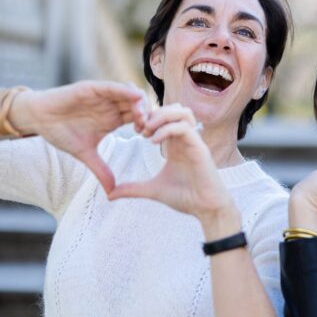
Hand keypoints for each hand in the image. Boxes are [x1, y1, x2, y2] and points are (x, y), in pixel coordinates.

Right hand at [11, 81, 146, 192]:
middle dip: (150, 115)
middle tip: (150, 129)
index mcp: (114, 119)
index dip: (149, 126)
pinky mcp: (93, 88)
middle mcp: (112, 106)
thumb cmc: (60, 133)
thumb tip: (112, 192)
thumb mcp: (85, 154)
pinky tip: (134, 99)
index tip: (150, 139)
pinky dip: (126, 91)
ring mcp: (103, 96)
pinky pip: (113, 87)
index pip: (140, 119)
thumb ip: (101, 170)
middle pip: (140, 106)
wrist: (38, 120)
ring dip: (141, 104)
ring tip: (141, 118)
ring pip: (131, 94)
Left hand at [107, 105, 230, 221]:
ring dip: (162, 116)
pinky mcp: (199, 148)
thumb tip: (110, 195)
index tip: (135, 131)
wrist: (206, 209)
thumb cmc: (185, 197)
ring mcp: (194, 142)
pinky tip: (153, 141)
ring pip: (182, 112)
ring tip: (147, 131)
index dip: (148, 118)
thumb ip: (132, 188)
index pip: (166, 117)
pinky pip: (184, 128)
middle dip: (154, 113)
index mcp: (176, 144)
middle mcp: (185, 139)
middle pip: (174, 108)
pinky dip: (167, 129)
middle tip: (140, 129)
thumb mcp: (152, 190)